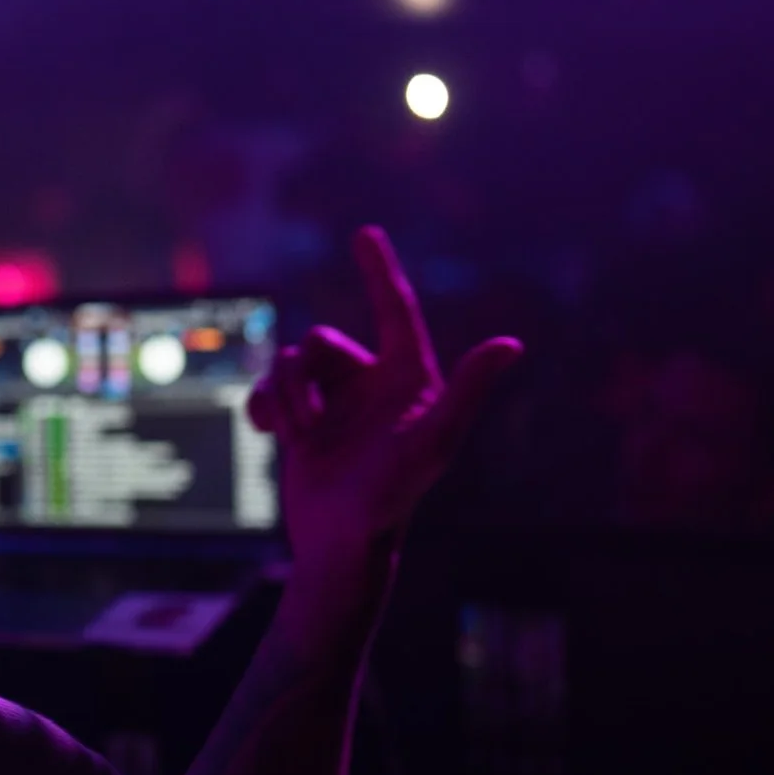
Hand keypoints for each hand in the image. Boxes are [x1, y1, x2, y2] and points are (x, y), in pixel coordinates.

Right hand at [251, 227, 521, 571]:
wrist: (341, 541)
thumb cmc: (394, 496)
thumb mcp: (435, 441)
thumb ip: (468, 390)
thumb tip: (511, 345)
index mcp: (407, 377)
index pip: (394, 309)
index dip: (380, 270)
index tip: (366, 233)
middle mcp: (372, 382)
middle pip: (321, 342)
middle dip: (302, 379)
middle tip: (309, 428)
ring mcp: (335, 400)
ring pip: (289, 363)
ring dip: (282, 399)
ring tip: (295, 440)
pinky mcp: (302, 418)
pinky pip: (268, 387)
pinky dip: (262, 407)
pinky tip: (265, 434)